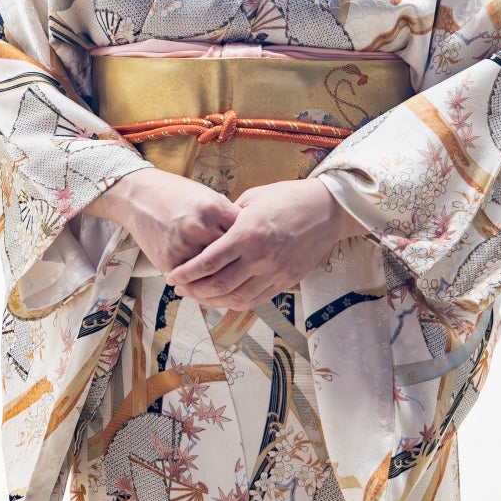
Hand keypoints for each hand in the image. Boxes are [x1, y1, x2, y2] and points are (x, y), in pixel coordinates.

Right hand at [89, 167, 238, 273]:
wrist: (139, 196)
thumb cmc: (177, 195)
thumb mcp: (207, 196)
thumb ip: (227, 216)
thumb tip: (248, 236)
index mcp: (215, 208)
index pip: (244, 235)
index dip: (250, 244)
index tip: (255, 251)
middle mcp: (201, 228)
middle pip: (230, 257)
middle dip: (238, 265)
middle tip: (245, 273)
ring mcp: (184, 246)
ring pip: (211, 273)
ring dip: (220, 280)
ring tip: (229, 284)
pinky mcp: (169, 260)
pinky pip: (190, 278)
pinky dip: (198, 282)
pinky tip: (204, 282)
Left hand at [165, 179, 364, 309]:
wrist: (327, 210)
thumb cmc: (288, 197)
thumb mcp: (252, 198)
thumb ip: (230, 218)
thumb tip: (210, 232)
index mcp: (248, 233)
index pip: (209, 261)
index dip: (187, 273)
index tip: (173, 277)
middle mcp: (260, 257)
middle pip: (219, 285)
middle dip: (195, 290)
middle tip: (181, 289)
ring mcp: (275, 272)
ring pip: (237, 298)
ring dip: (213, 301)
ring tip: (199, 296)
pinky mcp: (286, 281)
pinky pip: (256, 300)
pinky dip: (236, 303)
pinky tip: (225, 299)